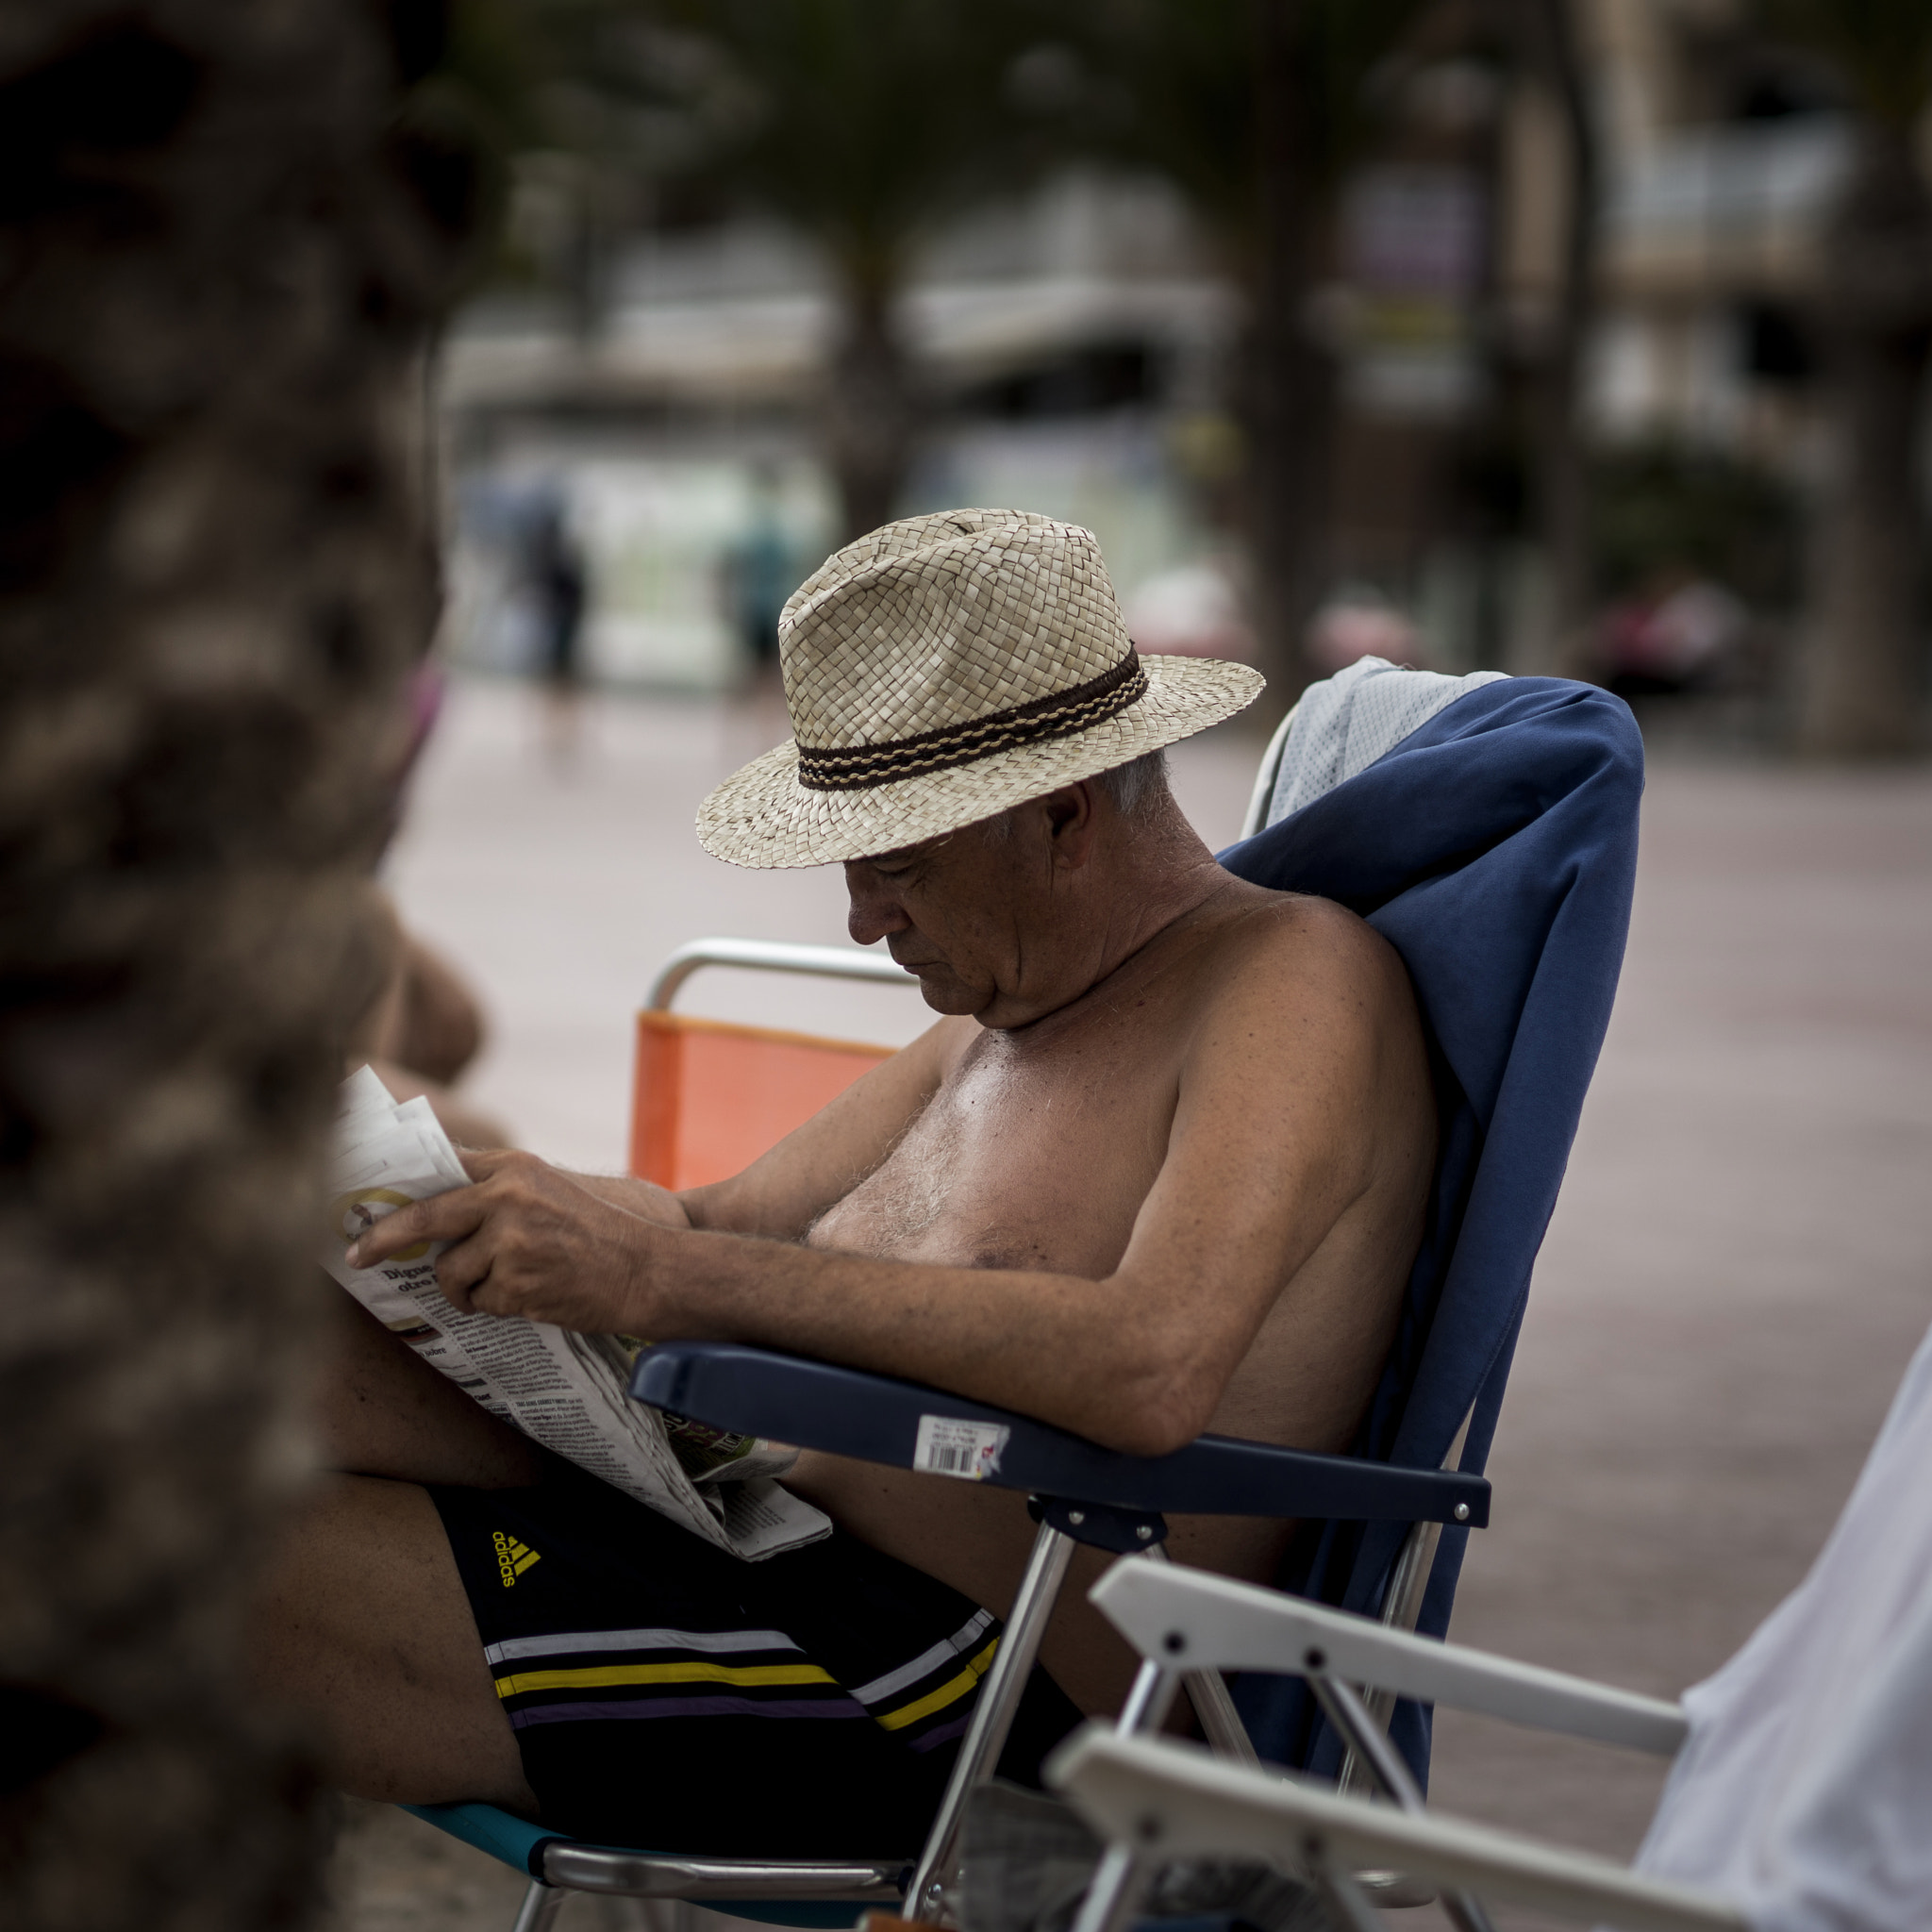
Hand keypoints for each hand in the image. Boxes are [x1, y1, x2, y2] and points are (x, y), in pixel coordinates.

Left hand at [345, 1148, 665, 1332]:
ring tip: (504, 1285)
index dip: (397, 1191)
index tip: (362, 1209)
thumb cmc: (597, 1233)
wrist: (646, 1268)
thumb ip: (496, 1188)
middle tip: (356, 1256)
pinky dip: (497, 1306)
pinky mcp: (518, 1281)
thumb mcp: (548, 1190)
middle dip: (383, 1239)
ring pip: (451, 1271)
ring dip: (466, 1288)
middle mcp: (509, 1196)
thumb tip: (432, 1195)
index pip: (440, 1170)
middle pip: (423, 1218)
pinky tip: (531, 1295)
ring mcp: (512, 1239)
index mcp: (514, 1167)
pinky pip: (480, 1301)